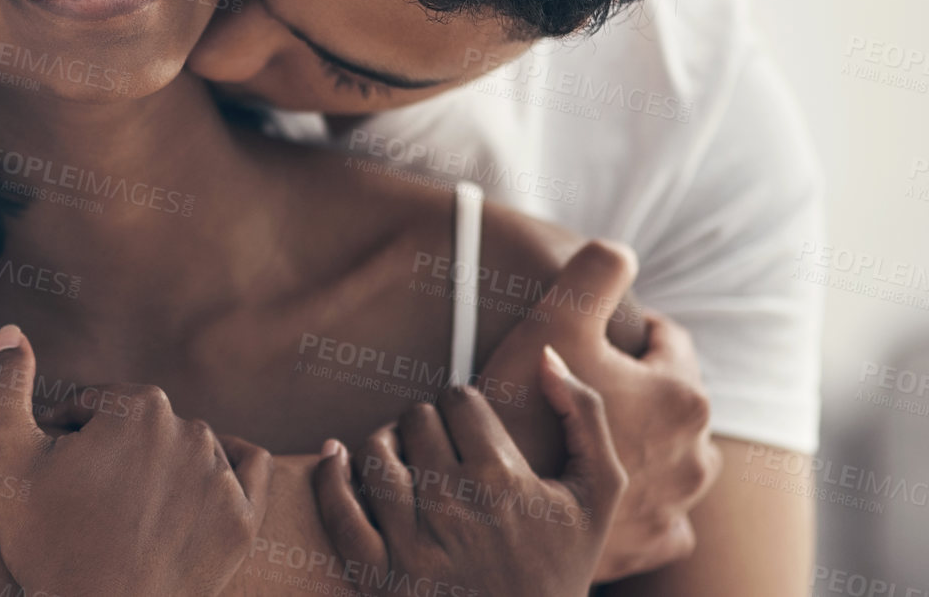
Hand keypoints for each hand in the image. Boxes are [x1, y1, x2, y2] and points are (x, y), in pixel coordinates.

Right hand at [0, 324, 272, 596]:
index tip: (55, 475)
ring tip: (129, 510)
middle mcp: (191, 430)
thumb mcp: (7, 458)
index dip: (68, 438)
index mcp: (139, 406)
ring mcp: (223, 477)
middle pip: (144, 428)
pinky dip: (228, 469)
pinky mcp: (244, 520)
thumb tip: (12, 330)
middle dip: (116, 454)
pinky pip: (249, 471)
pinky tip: (200, 485)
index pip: (98, 407)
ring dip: (162, 467)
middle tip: (89, 499)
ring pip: (189, 449)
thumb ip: (6, 385)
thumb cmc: (48, 542)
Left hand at [314, 346, 626, 596]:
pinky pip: (338, 510)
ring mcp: (412, 544)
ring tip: (405, 460)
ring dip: (386, 445)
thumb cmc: (563, 567)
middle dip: (427, 425)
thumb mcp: (597, 493)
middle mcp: (454, 506)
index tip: (469, 427)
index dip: (462, 406)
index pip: (457, 399)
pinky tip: (336, 458)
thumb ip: (585, 415)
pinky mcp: (379, 577)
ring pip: (375, 452)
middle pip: (415, 420)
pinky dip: (331, 475)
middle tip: (440, 448)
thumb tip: (548, 354)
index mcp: (503, 477)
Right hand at [478, 243, 721, 579]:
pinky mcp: (654, 541)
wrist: (501, 507)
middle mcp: (696, 453)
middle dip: (634, 385)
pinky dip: (638, 498)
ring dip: (639, 439)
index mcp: (682, 396)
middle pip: (670, 397)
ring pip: (668, 454)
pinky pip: (661, 513)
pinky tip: (600, 487)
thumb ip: (596, 271)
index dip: (623, 330)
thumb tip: (622, 250)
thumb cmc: (526, 412)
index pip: (668, 339)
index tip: (583, 336)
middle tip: (576, 384)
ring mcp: (678, 503)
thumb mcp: (556, 321)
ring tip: (585, 434)